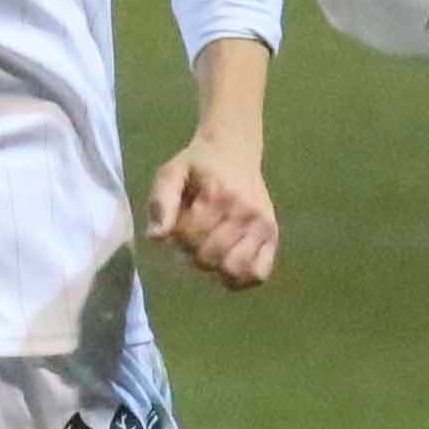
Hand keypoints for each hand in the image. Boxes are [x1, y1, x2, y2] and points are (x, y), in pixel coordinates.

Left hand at [147, 133, 279, 290]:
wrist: (234, 150)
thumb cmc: (198, 165)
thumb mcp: (171, 173)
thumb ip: (161, 202)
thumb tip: (155, 237)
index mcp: (218, 195)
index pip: (190, 238)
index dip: (177, 238)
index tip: (178, 225)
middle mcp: (245, 212)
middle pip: (209, 257)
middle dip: (192, 253)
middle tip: (192, 238)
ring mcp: (262, 225)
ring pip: (233, 269)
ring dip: (215, 267)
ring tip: (209, 250)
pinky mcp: (272, 236)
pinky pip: (258, 273)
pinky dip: (240, 278)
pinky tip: (227, 266)